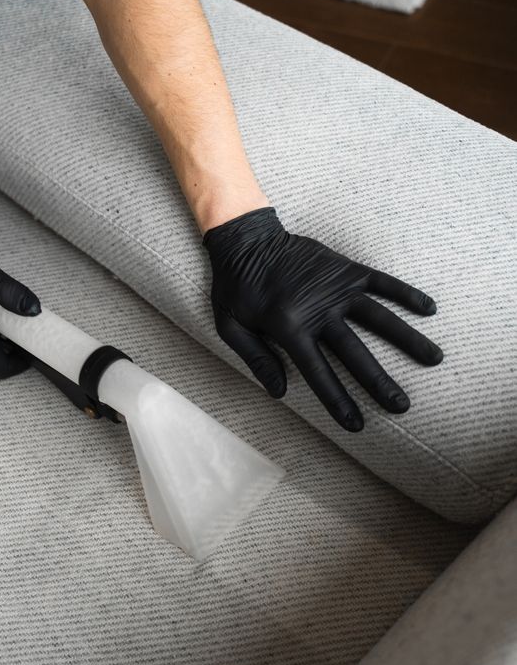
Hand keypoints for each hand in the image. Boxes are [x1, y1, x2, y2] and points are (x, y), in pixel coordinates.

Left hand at [203, 207, 442, 431]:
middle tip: (402, 406)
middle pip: (356, 354)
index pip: (319, 374)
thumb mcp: (229, 327)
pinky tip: (429, 308)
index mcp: (289, 328)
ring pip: (379, 318)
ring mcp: (337, 288)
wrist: (246, 239)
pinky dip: (406, 293)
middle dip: (379, 383)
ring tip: (435, 358)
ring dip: (408, 339)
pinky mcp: (346, 269)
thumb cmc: (234, 287)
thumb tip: (280, 393)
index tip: (356, 425)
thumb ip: (256, 359)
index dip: (338, 401)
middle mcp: (319, 310)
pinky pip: (381, 282)